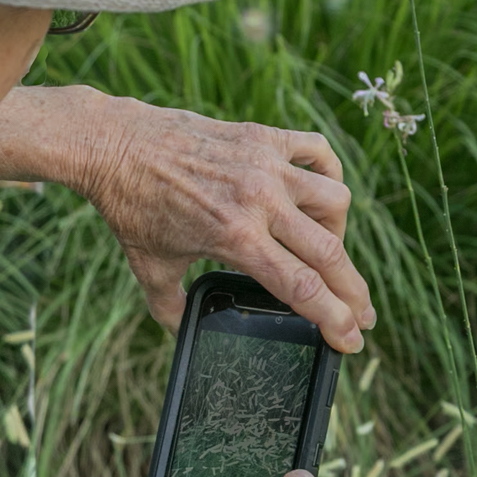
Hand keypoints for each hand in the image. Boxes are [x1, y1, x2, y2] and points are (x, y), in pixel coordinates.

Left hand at [74, 95, 372, 352]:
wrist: (114, 146)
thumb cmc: (130, 208)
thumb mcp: (149, 268)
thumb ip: (171, 307)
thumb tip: (184, 332)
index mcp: (235, 238)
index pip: (302, 288)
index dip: (334, 320)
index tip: (351, 341)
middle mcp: (259, 200)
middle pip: (330, 253)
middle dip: (353, 292)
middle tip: (362, 315)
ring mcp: (265, 164)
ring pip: (334, 199)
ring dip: (337, 231)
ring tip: (322, 247)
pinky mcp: (261, 135)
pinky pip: (317, 150)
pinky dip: (327, 171)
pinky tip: (317, 192)